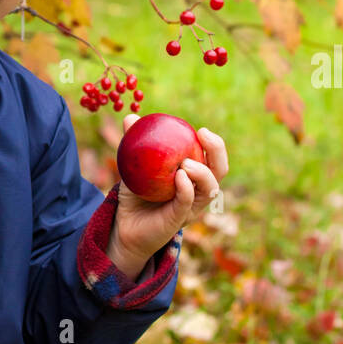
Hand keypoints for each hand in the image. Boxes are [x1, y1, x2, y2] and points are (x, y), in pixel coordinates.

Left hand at [113, 116, 228, 261]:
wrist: (123, 226)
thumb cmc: (135, 195)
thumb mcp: (134, 166)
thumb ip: (134, 143)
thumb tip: (131, 117)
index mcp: (194, 176)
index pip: (212, 158)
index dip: (213, 144)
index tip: (200, 130)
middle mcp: (197, 191)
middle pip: (219, 171)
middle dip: (217, 151)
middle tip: (203, 135)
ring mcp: (190, 207)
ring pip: (210, 188)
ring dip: (202, 172)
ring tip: (186, 163)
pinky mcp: (179, 219)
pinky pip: (188, 202)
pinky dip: (186, 188)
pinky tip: (179, 177)